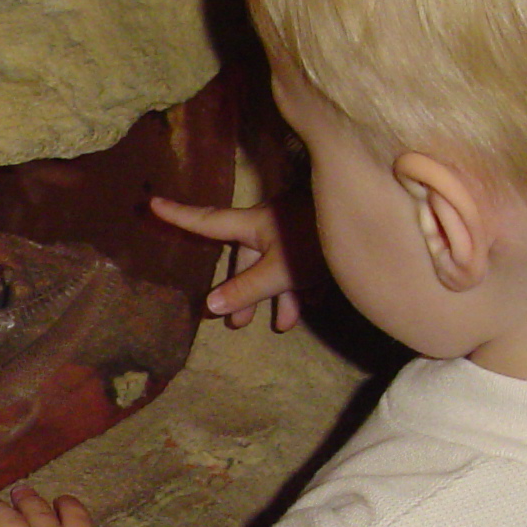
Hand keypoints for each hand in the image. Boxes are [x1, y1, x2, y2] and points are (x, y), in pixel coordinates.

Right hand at [151, 195, 301, 330]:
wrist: (373, 225)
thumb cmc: (316, 242)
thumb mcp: (279, 271)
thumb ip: (246, 289)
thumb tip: (209, 306)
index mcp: (252, 224)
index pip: (208, 221)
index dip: (180, 216)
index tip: (153, 202)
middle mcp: (268, 224)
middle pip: (246, 258)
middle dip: (242, 291)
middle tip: (237, 323)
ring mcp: (294, 229)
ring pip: (275, 265)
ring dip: (276, 295)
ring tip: (282, 324)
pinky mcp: (316, 238)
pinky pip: (299, 264)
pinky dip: (300, 284)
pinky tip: (311, 303)